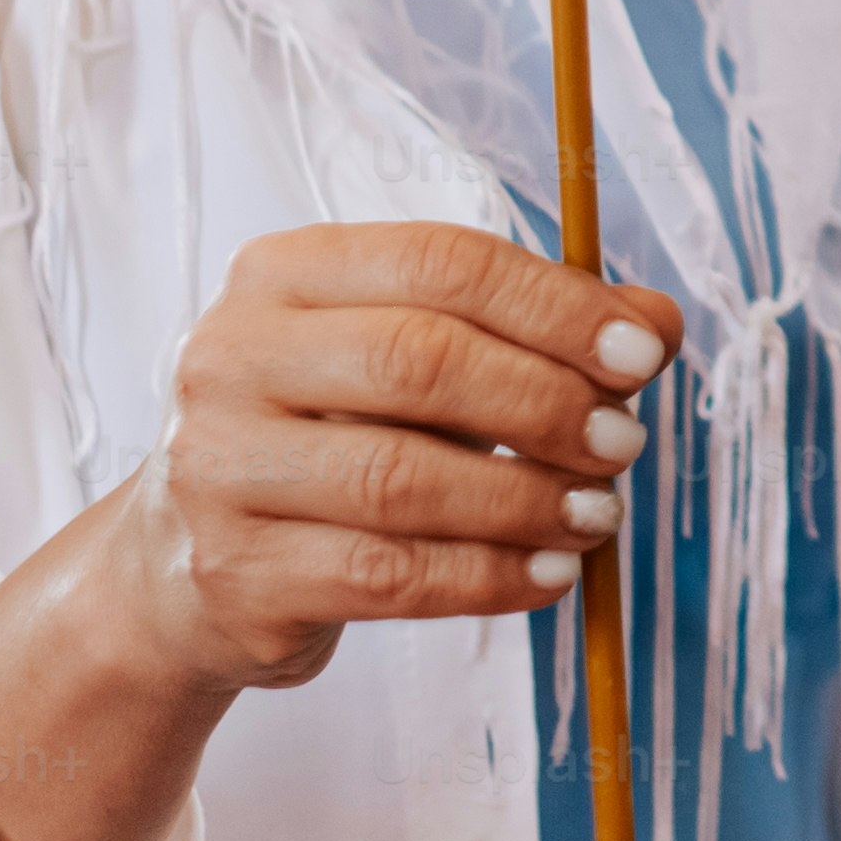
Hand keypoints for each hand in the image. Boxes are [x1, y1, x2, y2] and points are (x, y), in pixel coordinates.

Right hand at [0, 221, 676, 840]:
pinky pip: (386, 578)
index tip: (643, 357)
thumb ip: (531, 332)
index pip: (440, 263)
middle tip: (623, 444)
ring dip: (525, 500)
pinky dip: (487, 578)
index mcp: (283, 274)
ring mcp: (218, 469)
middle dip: (544, 403)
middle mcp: (231, 357)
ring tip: (597, 516)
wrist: (182, 565)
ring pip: (401, 480)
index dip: (556, 307)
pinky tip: (548, 575)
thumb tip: (658, 326)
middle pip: (417, 362)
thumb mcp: (411, 362)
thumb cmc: (329, 437)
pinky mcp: (233, 575)